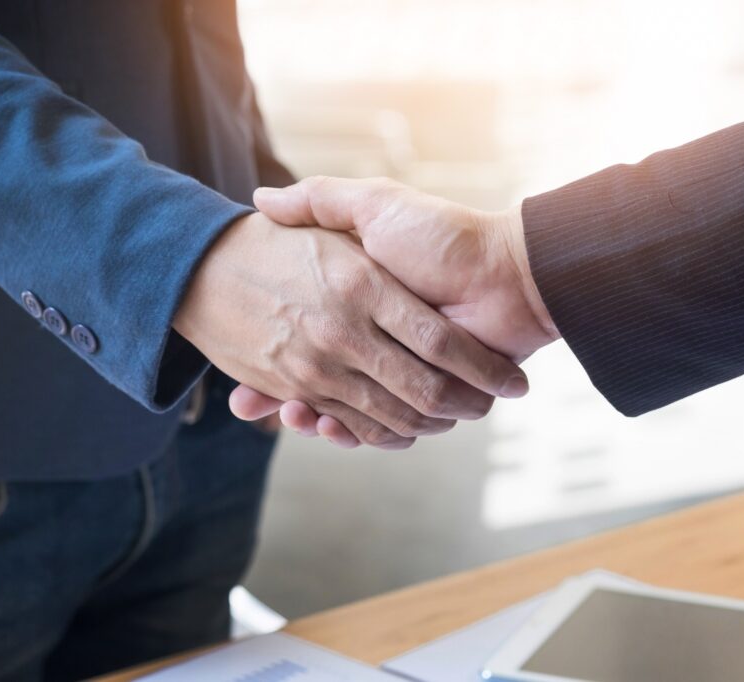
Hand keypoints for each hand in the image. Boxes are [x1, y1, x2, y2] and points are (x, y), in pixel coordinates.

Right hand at [230, 178, 558, 443]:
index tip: (236, 362)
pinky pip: (376, 425)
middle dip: (283, 395)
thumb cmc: (441, 236)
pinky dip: (354, 433)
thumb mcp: (375, 204)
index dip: (266, 352)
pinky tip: (327, 424)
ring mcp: (395, 369)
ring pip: (341, 408)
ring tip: (290, 411)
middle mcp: (372, 339)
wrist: (507, 275)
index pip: (300, 333)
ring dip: (313, 417)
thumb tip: (262, 201)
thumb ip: (323, 198)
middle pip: (315, 379)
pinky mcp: (421, 396)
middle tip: (246, 402)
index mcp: (359, 302)